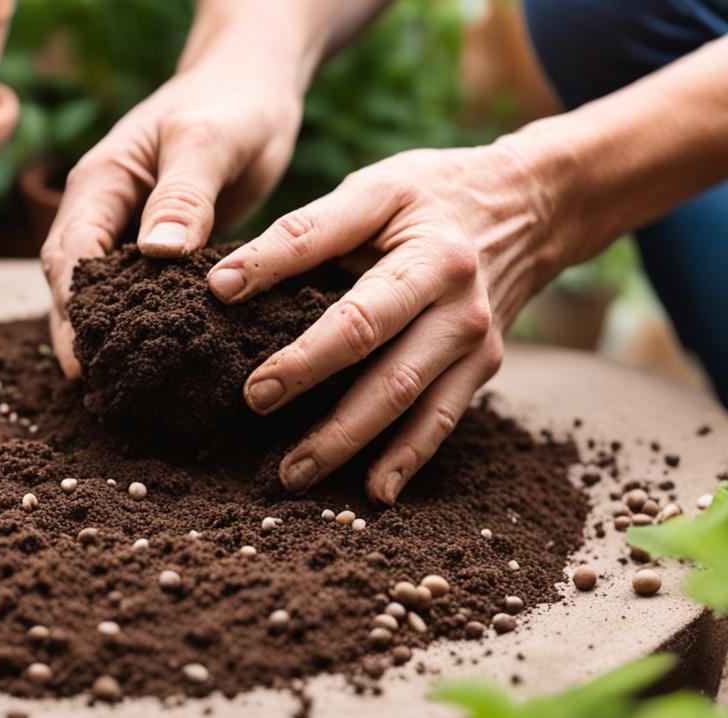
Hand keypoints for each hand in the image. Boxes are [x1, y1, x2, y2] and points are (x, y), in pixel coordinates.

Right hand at [40, 56, 304, 377]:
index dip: (71, 310)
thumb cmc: (231, 101)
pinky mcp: (160, 250)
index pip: (69, 256)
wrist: (255, 84)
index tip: (83, 361)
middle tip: (101, 394)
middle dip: (81, 336)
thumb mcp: (210, 140)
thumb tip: (155, 255)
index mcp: (100, 182)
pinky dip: (145, 326)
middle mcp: (104, 211)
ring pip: (105, 295)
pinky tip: (161, 363)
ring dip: (109, 338)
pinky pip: (143, 293)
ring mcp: (129, 232)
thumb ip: (184, 194)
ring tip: (123, 394)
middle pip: (74, 285)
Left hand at [207, 141, 569, 503]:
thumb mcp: (374, 190)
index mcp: (421, 244)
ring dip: (347, 438)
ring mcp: (473, 336)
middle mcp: (454, 293)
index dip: (276, 277)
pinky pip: (441, 420)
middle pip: (372, 342)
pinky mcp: (483, 367)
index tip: (220, 298)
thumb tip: (222, 283)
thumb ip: (302, 233)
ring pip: (405, 396)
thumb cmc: (430, 197)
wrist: (531, 207)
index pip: (336, 259)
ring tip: (293, 471)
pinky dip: (406, 459)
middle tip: (253, 402)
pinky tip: (373, 493)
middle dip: (308, 375)